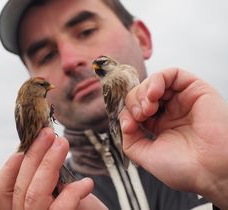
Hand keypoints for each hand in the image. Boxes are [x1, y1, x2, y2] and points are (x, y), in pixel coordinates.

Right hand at [0, 127, 106, 209]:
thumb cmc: (77, 207)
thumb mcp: (57, 188)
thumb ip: (44, 173)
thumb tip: (41, 143)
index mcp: (18, 207)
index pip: (1, 190)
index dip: (10, 166)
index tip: (26, 143)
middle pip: (19, 187)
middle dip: (34, 154)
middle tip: (48, 134)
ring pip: (34, 194)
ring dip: (49, 163)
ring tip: (62, 143)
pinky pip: (61, 207)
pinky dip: (74, 191)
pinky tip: (87, 182)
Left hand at [119, 68, 227, 208]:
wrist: (212, 170)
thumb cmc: (183, 167)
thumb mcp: (146, 155)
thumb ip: (129, 138)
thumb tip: (124, 121)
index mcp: (159, 126)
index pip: (135, 108)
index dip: (127, 111)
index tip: (129, 125)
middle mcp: (170, 111)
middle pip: (141, 93)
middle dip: (134, 101)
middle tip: (140, 115)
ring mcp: (181, 100)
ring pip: (154, 82)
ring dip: (144, 91)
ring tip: (148, 107)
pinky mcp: (194, 89)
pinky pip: (171, 74)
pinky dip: (157, 80)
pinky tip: (154, 94)